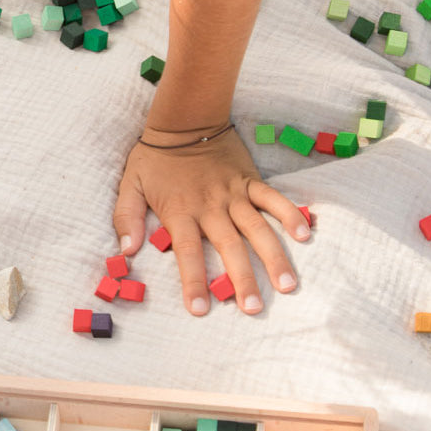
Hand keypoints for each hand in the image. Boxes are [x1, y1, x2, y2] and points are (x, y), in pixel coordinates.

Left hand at [113, 125, 309, 315]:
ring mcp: (234, 194)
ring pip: (257, 229)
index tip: (200, 309)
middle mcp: (211, 207)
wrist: (185, 120)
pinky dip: (289, 214)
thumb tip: (125, 252)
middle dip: (242, 280)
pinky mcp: (250, 180)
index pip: (187, 253)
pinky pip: (273, 199)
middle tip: (253, 310)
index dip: (194, 282)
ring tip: (287, 285)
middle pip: (230, 247)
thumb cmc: (154, 159)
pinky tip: (304, 235)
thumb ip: (126, 219)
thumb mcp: (129, 187)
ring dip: (273, 257)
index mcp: (180, 212)